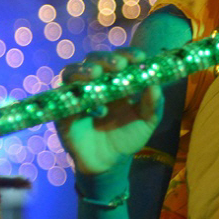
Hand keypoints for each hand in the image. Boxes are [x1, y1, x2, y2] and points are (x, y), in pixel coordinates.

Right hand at [56, 47, 163, 174]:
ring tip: (96, 75)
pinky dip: (78, 101)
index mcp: (114, 80)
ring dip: (83, 70)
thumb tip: (155, 84)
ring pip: (70, 73)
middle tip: (119, 65)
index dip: (128, 54)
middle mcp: (94, 84)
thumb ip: (153, 103)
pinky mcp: (63, 114)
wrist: (110, 164)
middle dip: (105, 59)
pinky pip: (64, 102)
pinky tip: (98, 110)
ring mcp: (76, 97)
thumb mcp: (147, 120)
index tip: (140, 57)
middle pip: (93, 60)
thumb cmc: (128, 136)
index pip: (118, 58)